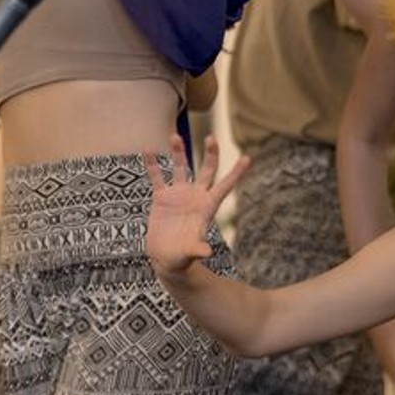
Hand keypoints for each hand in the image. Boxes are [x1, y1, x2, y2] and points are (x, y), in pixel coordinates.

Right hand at [141, 135, 248, 278]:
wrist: (166, 258)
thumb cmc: (182, 258)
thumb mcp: (189, 253)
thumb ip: (197, 250)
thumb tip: (206, 253)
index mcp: (207, 207)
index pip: (224, 186)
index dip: (236, 173)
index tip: (247, 158)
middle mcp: (195, 196)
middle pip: (207, 170)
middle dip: (210, 154)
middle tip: (212, 137)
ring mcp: (178, 195)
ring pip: (181, 167)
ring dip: (178, 152)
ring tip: (174, 136)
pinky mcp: (161, 198)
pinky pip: (157, 177)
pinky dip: (152, 164)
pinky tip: (147, 149)